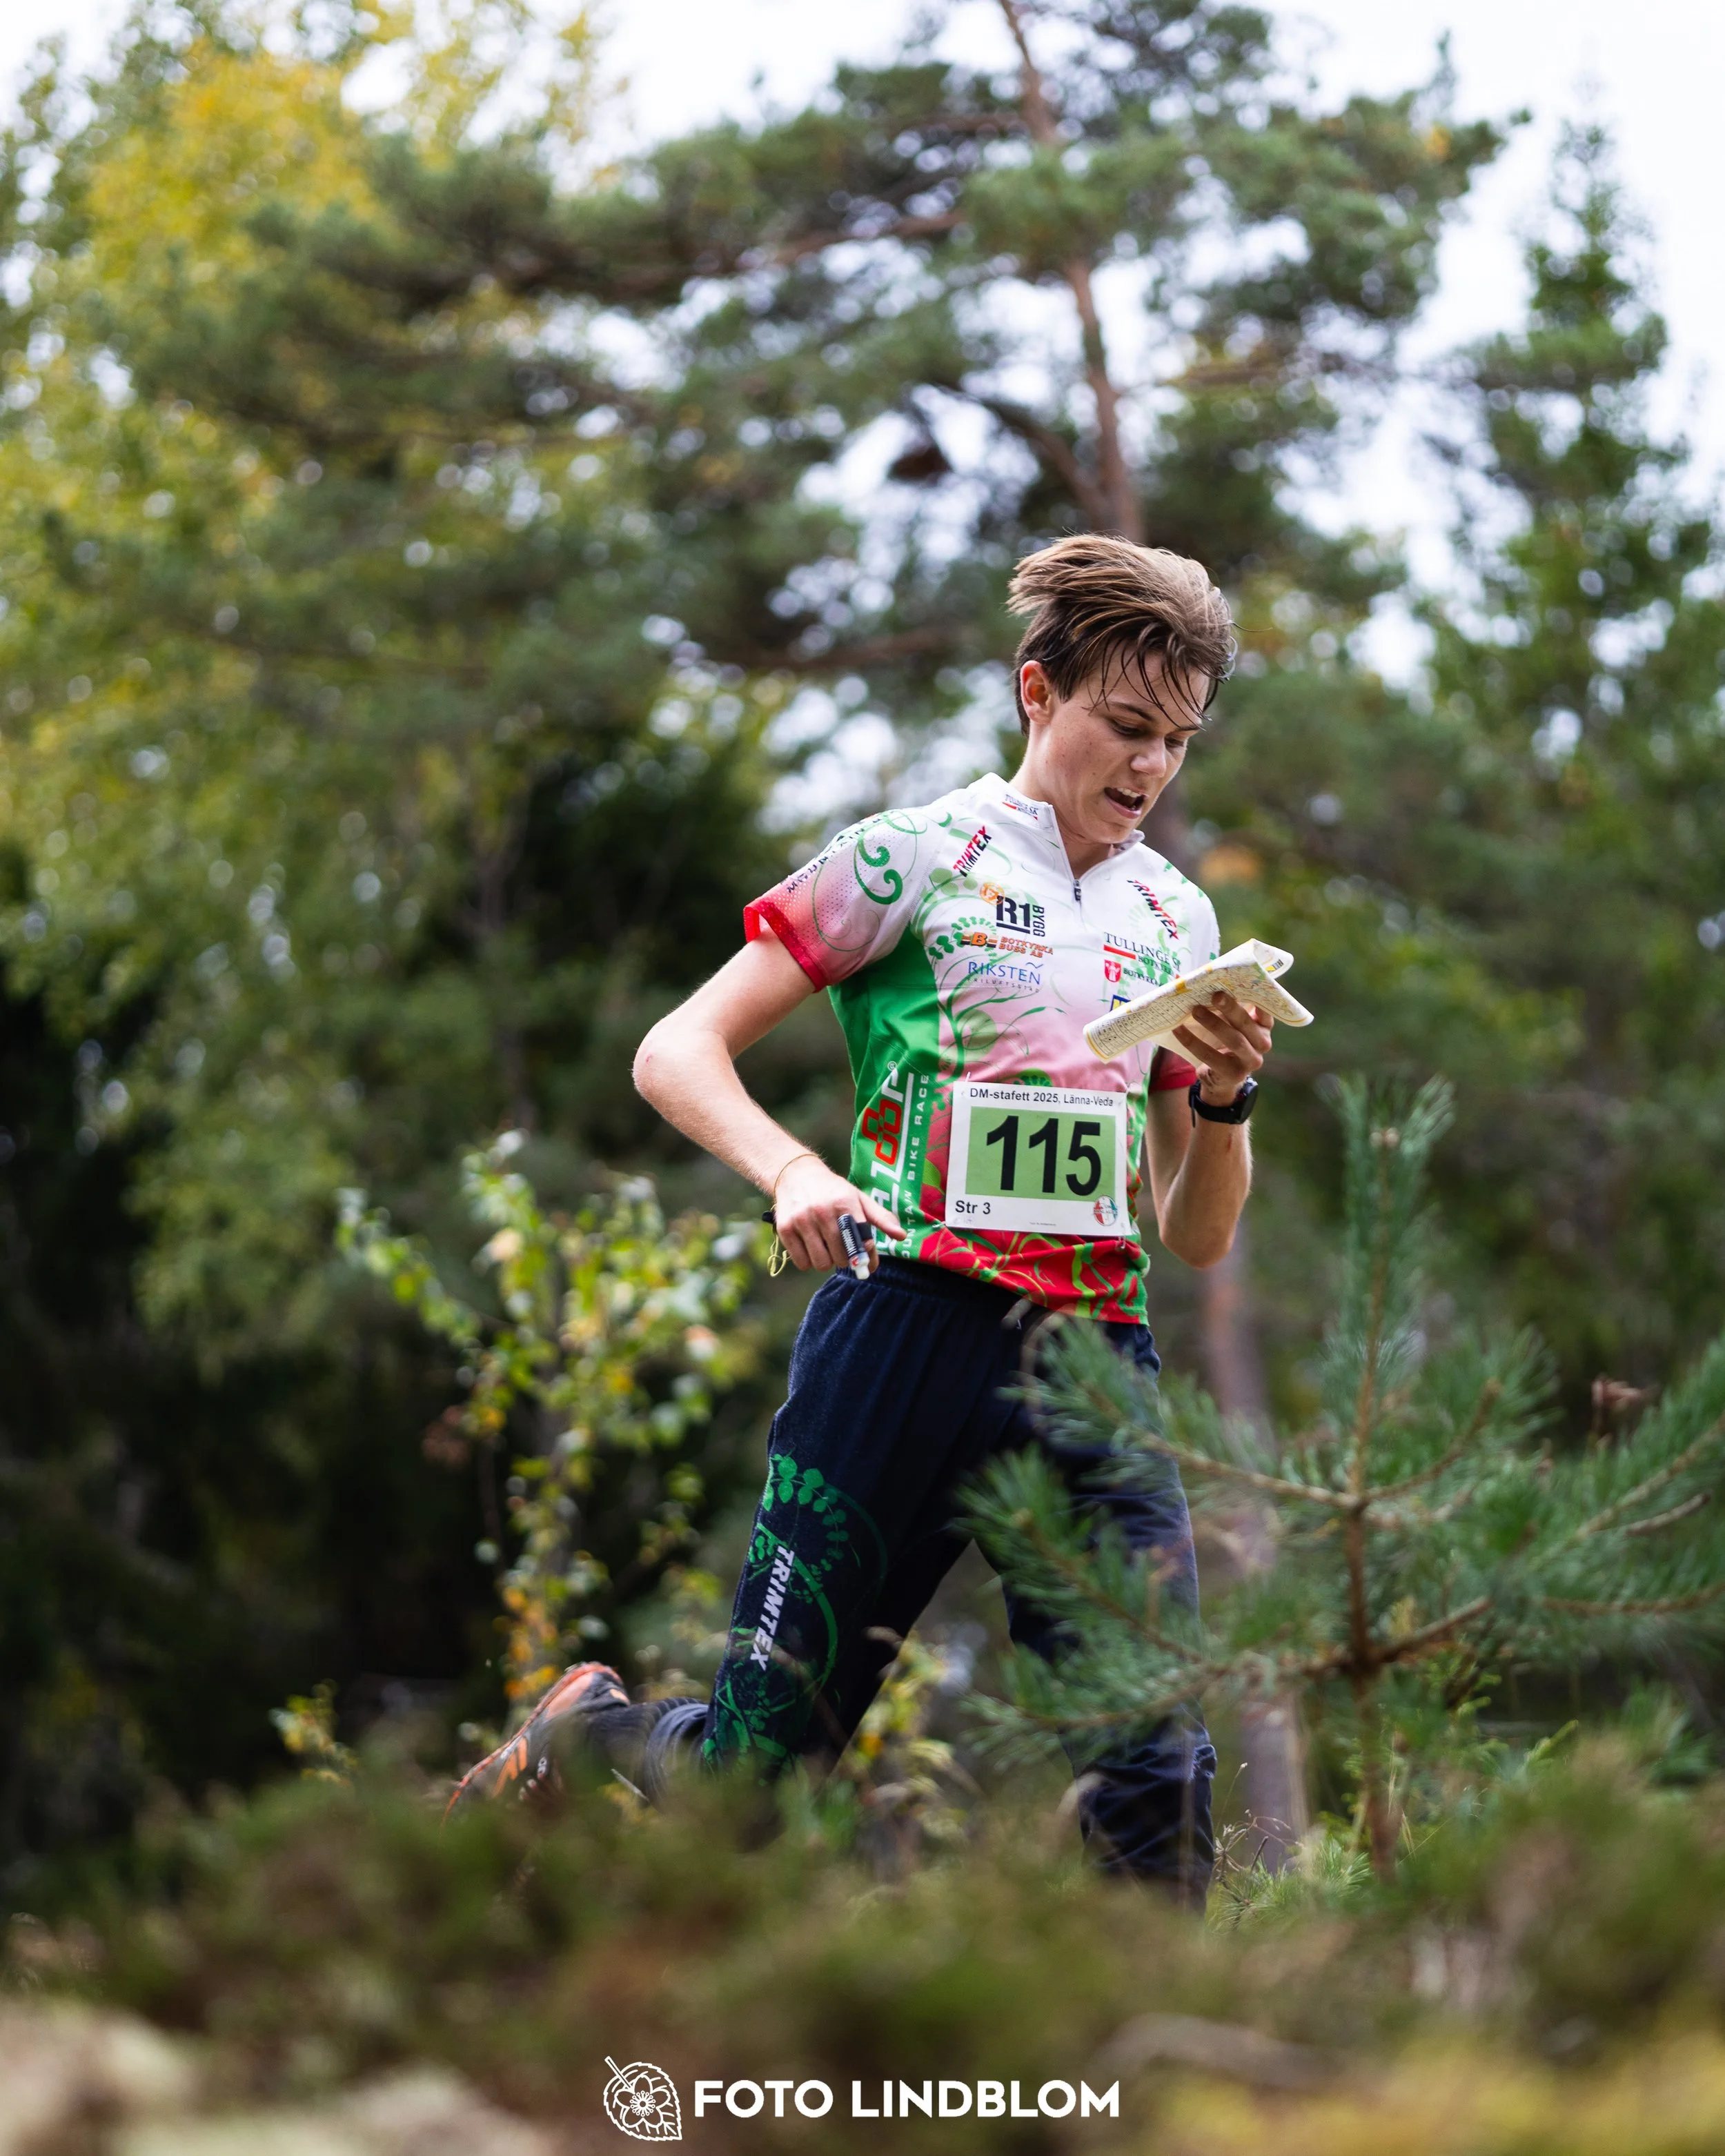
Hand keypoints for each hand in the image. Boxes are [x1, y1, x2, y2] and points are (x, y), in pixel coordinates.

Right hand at [772, 1154, 904, 1272]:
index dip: (865, 1256)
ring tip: (826, 1247)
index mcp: (845, 1203)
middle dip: (845, 1258)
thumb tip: (901, 1236)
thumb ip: (880, 1217)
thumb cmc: (833, 1190)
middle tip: (842, 1248)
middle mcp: (823, 1211)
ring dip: (826, 1261)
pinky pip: (802, 1263)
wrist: (795, 1175)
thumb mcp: (858, 1198)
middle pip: (841, 1258)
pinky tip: (811, 1246)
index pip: (861, 1242)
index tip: (865, 1262)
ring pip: (821, 1263)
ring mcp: (802, 1221)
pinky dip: (808, 1261)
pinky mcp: (785, 1229)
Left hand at [1171, 990, 1273, 1106]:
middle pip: (1247, 1024)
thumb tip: (1193, 980)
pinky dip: (1193, 1042)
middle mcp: (1263, 1044)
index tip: (1243, 985)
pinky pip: (1211, 1056)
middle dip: (1231, 1008)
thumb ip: (1224, 1008)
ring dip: (1213, 1023)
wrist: (1221, 1079)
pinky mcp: (1233, 1074)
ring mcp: (1250, 1061)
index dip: (1257, 999)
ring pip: (1234, 1040)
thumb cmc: (1225, 1043)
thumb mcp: (1231, 1026)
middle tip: (1215, 995)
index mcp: (1263, 1028)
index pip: (1266, 1011)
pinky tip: (1179, 1030)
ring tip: (1195, 1010)